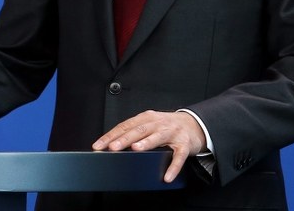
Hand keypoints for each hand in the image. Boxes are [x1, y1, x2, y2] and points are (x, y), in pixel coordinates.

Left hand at [92, 110, 206, 182]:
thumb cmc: (167, 126)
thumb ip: (134, 132)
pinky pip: (179, 156)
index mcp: (148, 118)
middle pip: (141, 129)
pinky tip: (167, 176)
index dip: (112, 135)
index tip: (99, 145)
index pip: (127, 125)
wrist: (194, 124)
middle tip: (114, 147)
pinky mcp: (185, 144)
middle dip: (126, 138)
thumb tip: (111, 145)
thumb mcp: (150, 124)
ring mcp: (173, 132)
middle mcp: (160, 123)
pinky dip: (174, 166)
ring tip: (137, 149)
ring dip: (147, 143)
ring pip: (159, 137)